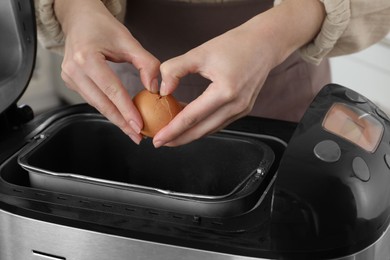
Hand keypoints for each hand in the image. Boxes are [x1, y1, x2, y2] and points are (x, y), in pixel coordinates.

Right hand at [55, 0, 159, 143]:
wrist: (80, 19)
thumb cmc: (103, 27)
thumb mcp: (129, 41)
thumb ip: (146, 64)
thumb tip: (155, 88)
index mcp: (87, 57)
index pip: (111, 90)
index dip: (126, 110)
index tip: (139, 125)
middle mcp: (74, 69)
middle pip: (102, 103)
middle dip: (121, 122)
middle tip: (137, 136)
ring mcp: (69, 77)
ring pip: (96, 104)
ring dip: (115, 118)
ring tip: (132, 130)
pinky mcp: (71, 82)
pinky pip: (92, 100)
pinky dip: (107, 109)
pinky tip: (120, 117)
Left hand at [154, 0, 324, 146]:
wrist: (264, 43)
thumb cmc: (235, 45)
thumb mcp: (200, 52)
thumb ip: (176, 70)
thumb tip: (163, 90)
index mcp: (225, 91)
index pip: (192, 117)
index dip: (172, 130)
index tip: (157, 138)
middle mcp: (236, 105)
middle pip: (202, 130)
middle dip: (179, 139)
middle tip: (160, 142)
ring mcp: (242, 109)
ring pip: (211, 129)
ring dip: (190, 134)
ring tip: (172, 135)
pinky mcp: (244, 109)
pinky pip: (219, 123)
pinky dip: (203, 125)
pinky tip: (190, 123)